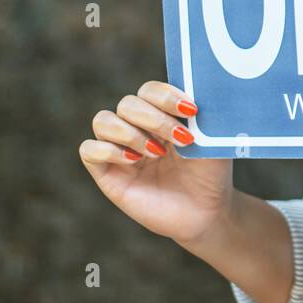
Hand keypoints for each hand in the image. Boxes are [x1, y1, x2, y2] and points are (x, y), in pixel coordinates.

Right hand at [79, 81, 233, 245]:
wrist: (205, 212)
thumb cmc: (210, 173)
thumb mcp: (212, 139)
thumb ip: (202, 115)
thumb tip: (195, 94)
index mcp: (161, 114)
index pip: (149, 90)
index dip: (165, 96)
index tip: (190, 110)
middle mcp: (136, 128)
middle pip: (128, 103)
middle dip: (154, 118)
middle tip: (180, 138)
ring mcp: (120, 149)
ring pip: (103, 121)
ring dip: (130, 133)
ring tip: (156, 153)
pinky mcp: (106, 173)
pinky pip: (89, 149)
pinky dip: (108, 150)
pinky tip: (134, 160)